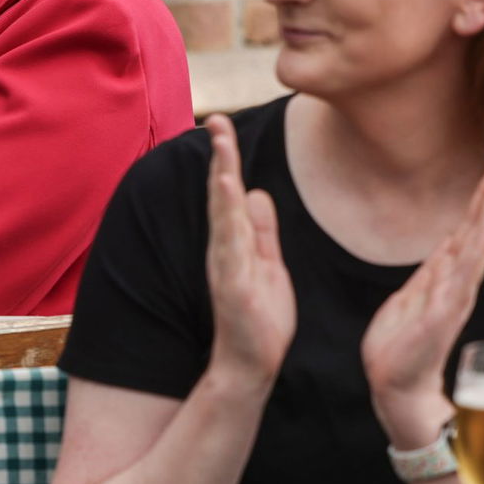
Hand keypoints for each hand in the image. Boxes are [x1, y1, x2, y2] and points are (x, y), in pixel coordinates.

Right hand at [204, 114, 295, 382]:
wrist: (251, 364)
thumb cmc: (261, 318)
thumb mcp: (268, 264)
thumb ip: (262, 229)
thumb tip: (255, 192)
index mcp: (234, 241)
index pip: (229, 191)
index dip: (226, 158)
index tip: (222, 124)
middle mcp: (224, 247)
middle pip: (220, 193)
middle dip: (219, 156)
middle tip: (215, 119)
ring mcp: (226, 265)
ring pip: (222, 214)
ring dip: (221, 178)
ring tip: (222, 147)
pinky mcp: (232, 284)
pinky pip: (229, 244)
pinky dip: (226, 215)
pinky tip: (228, 190)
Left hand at [361, 162, 483, 420]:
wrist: (395, 383)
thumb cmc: (402, 342)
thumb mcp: (414, 295)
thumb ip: (434, 270)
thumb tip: (449, 242)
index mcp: (447, 275)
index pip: (469, 228)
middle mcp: (458, 282)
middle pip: (480, 231)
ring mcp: (455, 295)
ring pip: (478, 247)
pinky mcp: (446, 311)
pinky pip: (465, 275)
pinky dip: (481, 250)